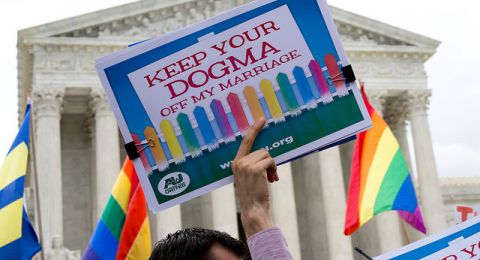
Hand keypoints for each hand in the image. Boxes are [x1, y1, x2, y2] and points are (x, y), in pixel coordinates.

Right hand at [232, 118, 278, 237]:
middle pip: (261, 150)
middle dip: (269, 163)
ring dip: (272, 167)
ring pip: (267, 155)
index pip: (245, 142)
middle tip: (269, 177)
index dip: (254, 130)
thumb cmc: (254, 195)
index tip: (262, 119)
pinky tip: (271, 181)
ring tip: (269, 180)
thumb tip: (266, 152)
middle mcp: (238, 162)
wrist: (253, 209)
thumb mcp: (250, 177)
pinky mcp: (255, 169)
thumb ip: (252, 164)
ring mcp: (246, 165)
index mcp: (235, 163)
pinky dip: (274, 170)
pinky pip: (271, 161)